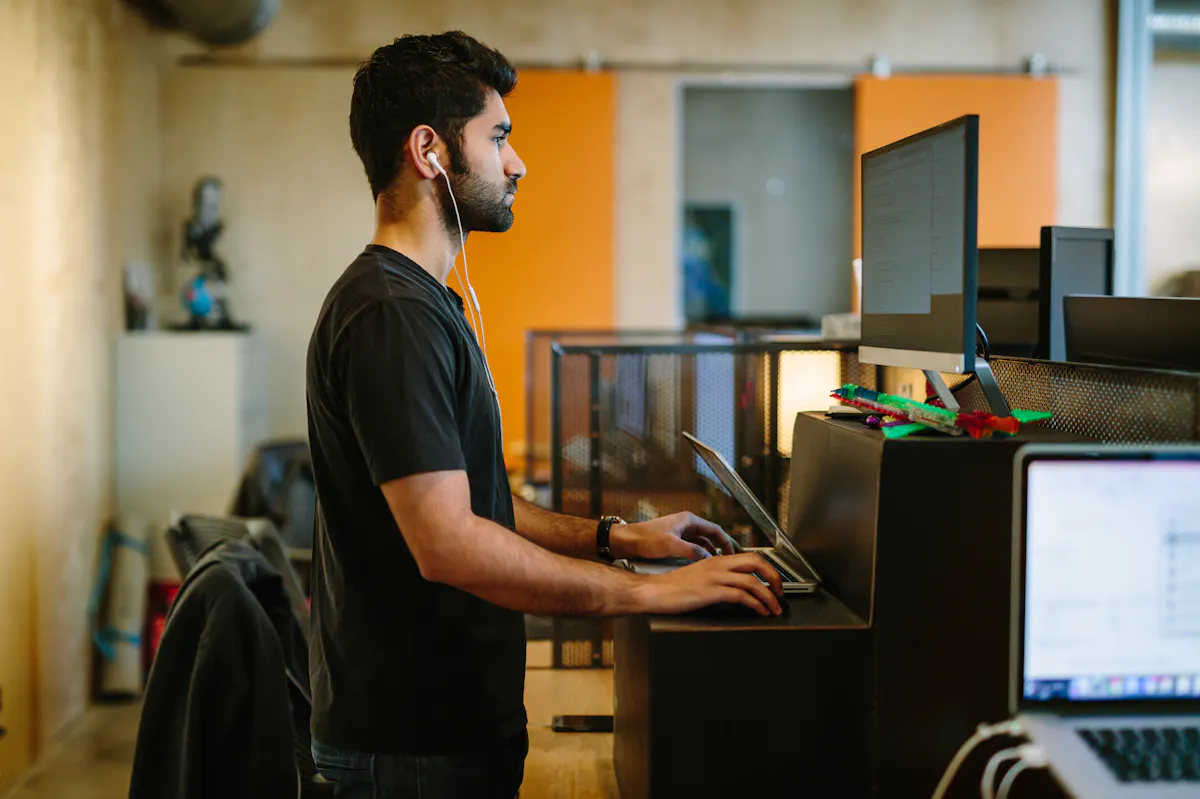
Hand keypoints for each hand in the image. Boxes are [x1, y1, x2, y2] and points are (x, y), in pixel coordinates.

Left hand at [609, 512, 740, 561]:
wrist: (625, 541)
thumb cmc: (645, 539)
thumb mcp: (671, 545)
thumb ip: (692, 551)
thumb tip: (709, 558)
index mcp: (688, 520)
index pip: (715, 530)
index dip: (727, 542)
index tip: (734, 553)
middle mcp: (686, 525)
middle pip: (711, 536)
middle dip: (722, 548)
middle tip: (732, 560)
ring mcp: (680, 533)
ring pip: (703, 543)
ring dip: (711, 553)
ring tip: (720, 565)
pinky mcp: (674, 542)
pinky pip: (693, 548)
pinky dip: (701, 555)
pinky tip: (703, 565)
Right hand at [632, 553, 784, 615]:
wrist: (655, 591)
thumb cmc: (673, 587)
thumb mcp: (699, 575)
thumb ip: (717, 576)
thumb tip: (735, 587)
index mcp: (717, 560)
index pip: (750, 557)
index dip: (767, 569)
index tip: (774, 583)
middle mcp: (718, 565)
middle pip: (756, 563)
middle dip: (774, 578)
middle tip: (780, 593)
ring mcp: (715, 577)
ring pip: (752, 581)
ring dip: (768, 596)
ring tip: (774, 608)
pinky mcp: (711, 591)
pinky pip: (741, 596)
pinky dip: (755, 604)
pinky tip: (759, 611)